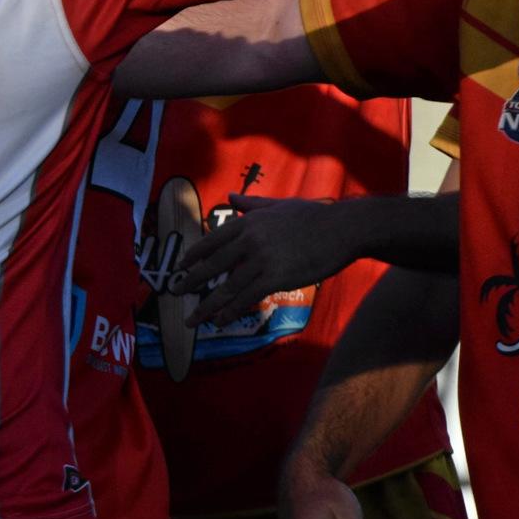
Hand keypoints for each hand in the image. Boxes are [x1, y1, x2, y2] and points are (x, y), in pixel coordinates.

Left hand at [171, 193, 354, 327]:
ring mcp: (261, 259)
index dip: (194, 256)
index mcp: (247, 222)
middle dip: (192, 281)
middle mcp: (248, 240)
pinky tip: (220, 321)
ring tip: (192, 319)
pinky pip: (247, 297)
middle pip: (213, 265)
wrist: (342, 228)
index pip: (212, 241)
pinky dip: (231, 311)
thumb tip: (230, 198)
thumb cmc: (313, 216)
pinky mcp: (276, 277)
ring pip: (227, 287)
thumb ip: (251, 204)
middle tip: (176, 292)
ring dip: (207, 306)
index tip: (181, 267)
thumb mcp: (278, 205)